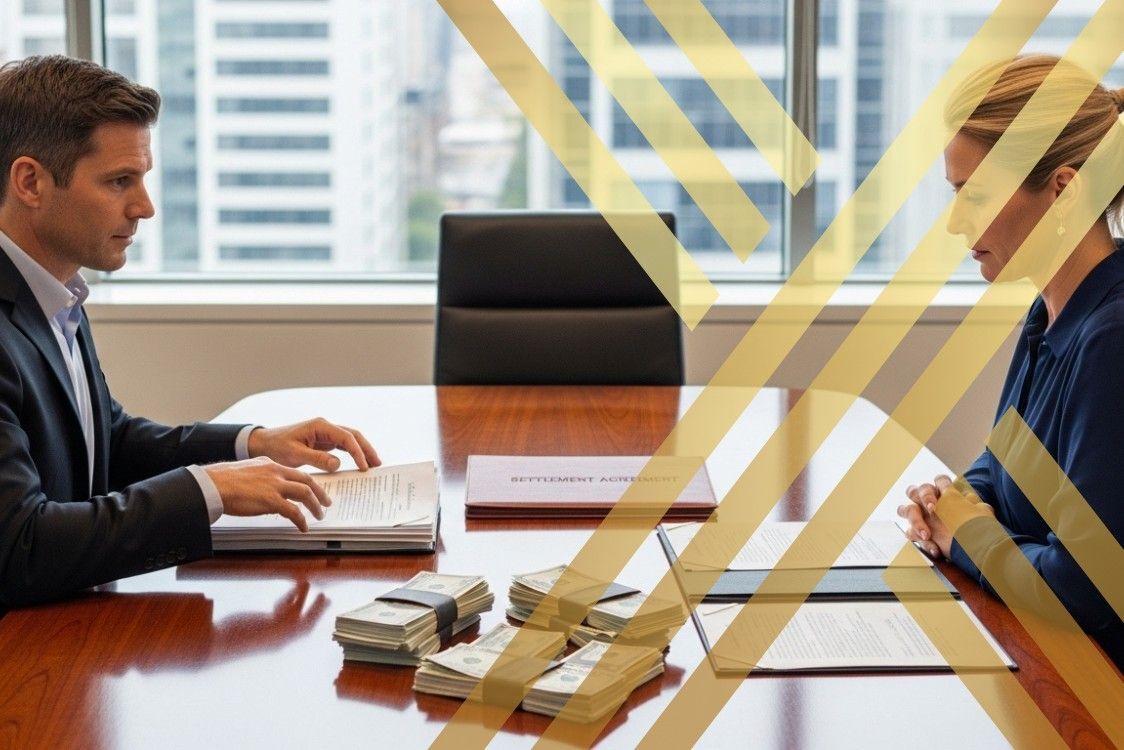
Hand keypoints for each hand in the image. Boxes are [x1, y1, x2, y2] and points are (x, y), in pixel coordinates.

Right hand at [204, 456, 330, 531]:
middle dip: (320, 492)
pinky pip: (294, 512)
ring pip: (305, 494)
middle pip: (307, 481)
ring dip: (315, 506)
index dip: (308, 482)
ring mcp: (275, 485)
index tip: (315, 490)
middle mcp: (276, 472)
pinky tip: (303, 527)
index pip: (296, 473)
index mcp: (271, 464)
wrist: (212, 485)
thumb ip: (261, 477)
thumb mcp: (248, 471)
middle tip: (326, 502)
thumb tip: (266, 489)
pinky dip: (302, 520)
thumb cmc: (223, 481)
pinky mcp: (270, 500)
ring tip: (319, 516)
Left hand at [247, 418, 379, 471]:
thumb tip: (338, 464)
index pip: (346, 437)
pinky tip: (359, 463)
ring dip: (362, 451)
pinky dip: (352, 454)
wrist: (263, 444)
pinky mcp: (323, 442)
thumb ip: (317, 459)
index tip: (363, 466)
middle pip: (353, 436)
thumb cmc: (276, 447)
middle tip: (377, 464)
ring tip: (373, 465)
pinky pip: (342, 447)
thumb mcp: (295, 454)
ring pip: (350, 441)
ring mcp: (325, 434)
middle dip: (366, 449)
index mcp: (320, 426)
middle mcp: (325, 427)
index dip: (357, 452)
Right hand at [898, 475, 994, 558]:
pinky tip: (936, 550)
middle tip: (933, 509)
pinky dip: (923, 542)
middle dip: (924, 497)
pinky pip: (911, 533)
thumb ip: (973, 503)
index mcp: (945, 496)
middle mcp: (930, 505)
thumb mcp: (979, 515)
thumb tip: (969, 497)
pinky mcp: (918, 534)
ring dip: (916, 520)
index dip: (942, 484)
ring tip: (927, 534)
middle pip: (916, 490)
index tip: (948, 494)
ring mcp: (922, 518)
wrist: (974, 553)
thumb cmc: (976, 531)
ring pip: (906, 510)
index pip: (940, 480)